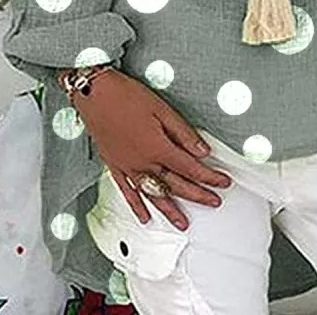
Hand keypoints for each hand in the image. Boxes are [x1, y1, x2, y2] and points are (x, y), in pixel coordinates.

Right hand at [70, 68, 232, 229]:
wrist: (94, 94)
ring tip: (183, 223)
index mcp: (158, 147)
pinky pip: (127, 192)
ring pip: (153, 194)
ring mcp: (127, 167)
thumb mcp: (162, 109)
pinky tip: (145, 217)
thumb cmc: (126, 96)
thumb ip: (183, 133)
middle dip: (197, 195)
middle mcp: (143, 162)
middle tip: (213, 202)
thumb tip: (202, 150)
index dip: (209, 177)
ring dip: (170, 210)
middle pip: (175, 184)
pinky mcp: (114, 166)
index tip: (222, 182)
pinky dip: (137, 207)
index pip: (190, 168)